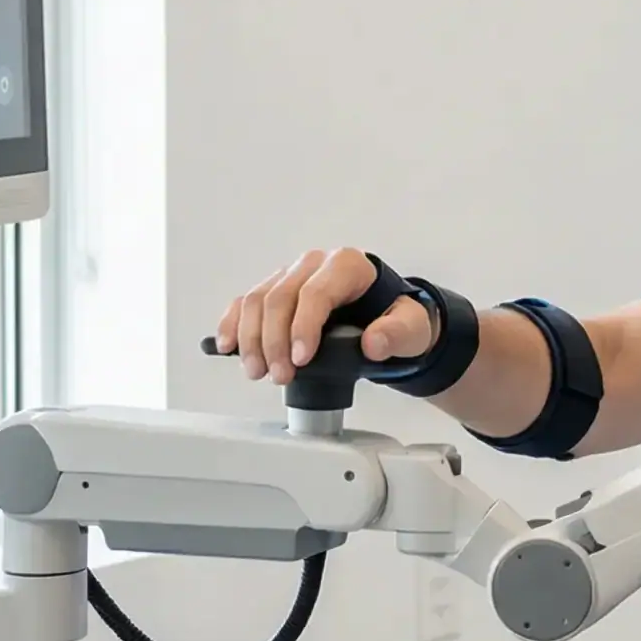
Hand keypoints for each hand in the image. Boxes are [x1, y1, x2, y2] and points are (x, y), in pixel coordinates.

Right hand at [213, 247, 434, 386]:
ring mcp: (290, 275)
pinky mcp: (274, 290)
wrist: (386, 317)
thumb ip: (397, 334)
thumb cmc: (395, 318)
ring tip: (257, 371)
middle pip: (281, 297)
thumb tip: (374, 342)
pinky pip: (245, 302)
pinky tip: (229, 347)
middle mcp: (314, 264)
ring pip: (258, 300)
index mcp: (348, 266)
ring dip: (251, 338)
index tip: (300, 359)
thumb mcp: (411, 328)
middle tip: (278, 376)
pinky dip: (233, 324)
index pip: (316, 292)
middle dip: (274, 340)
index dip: (303, 326)